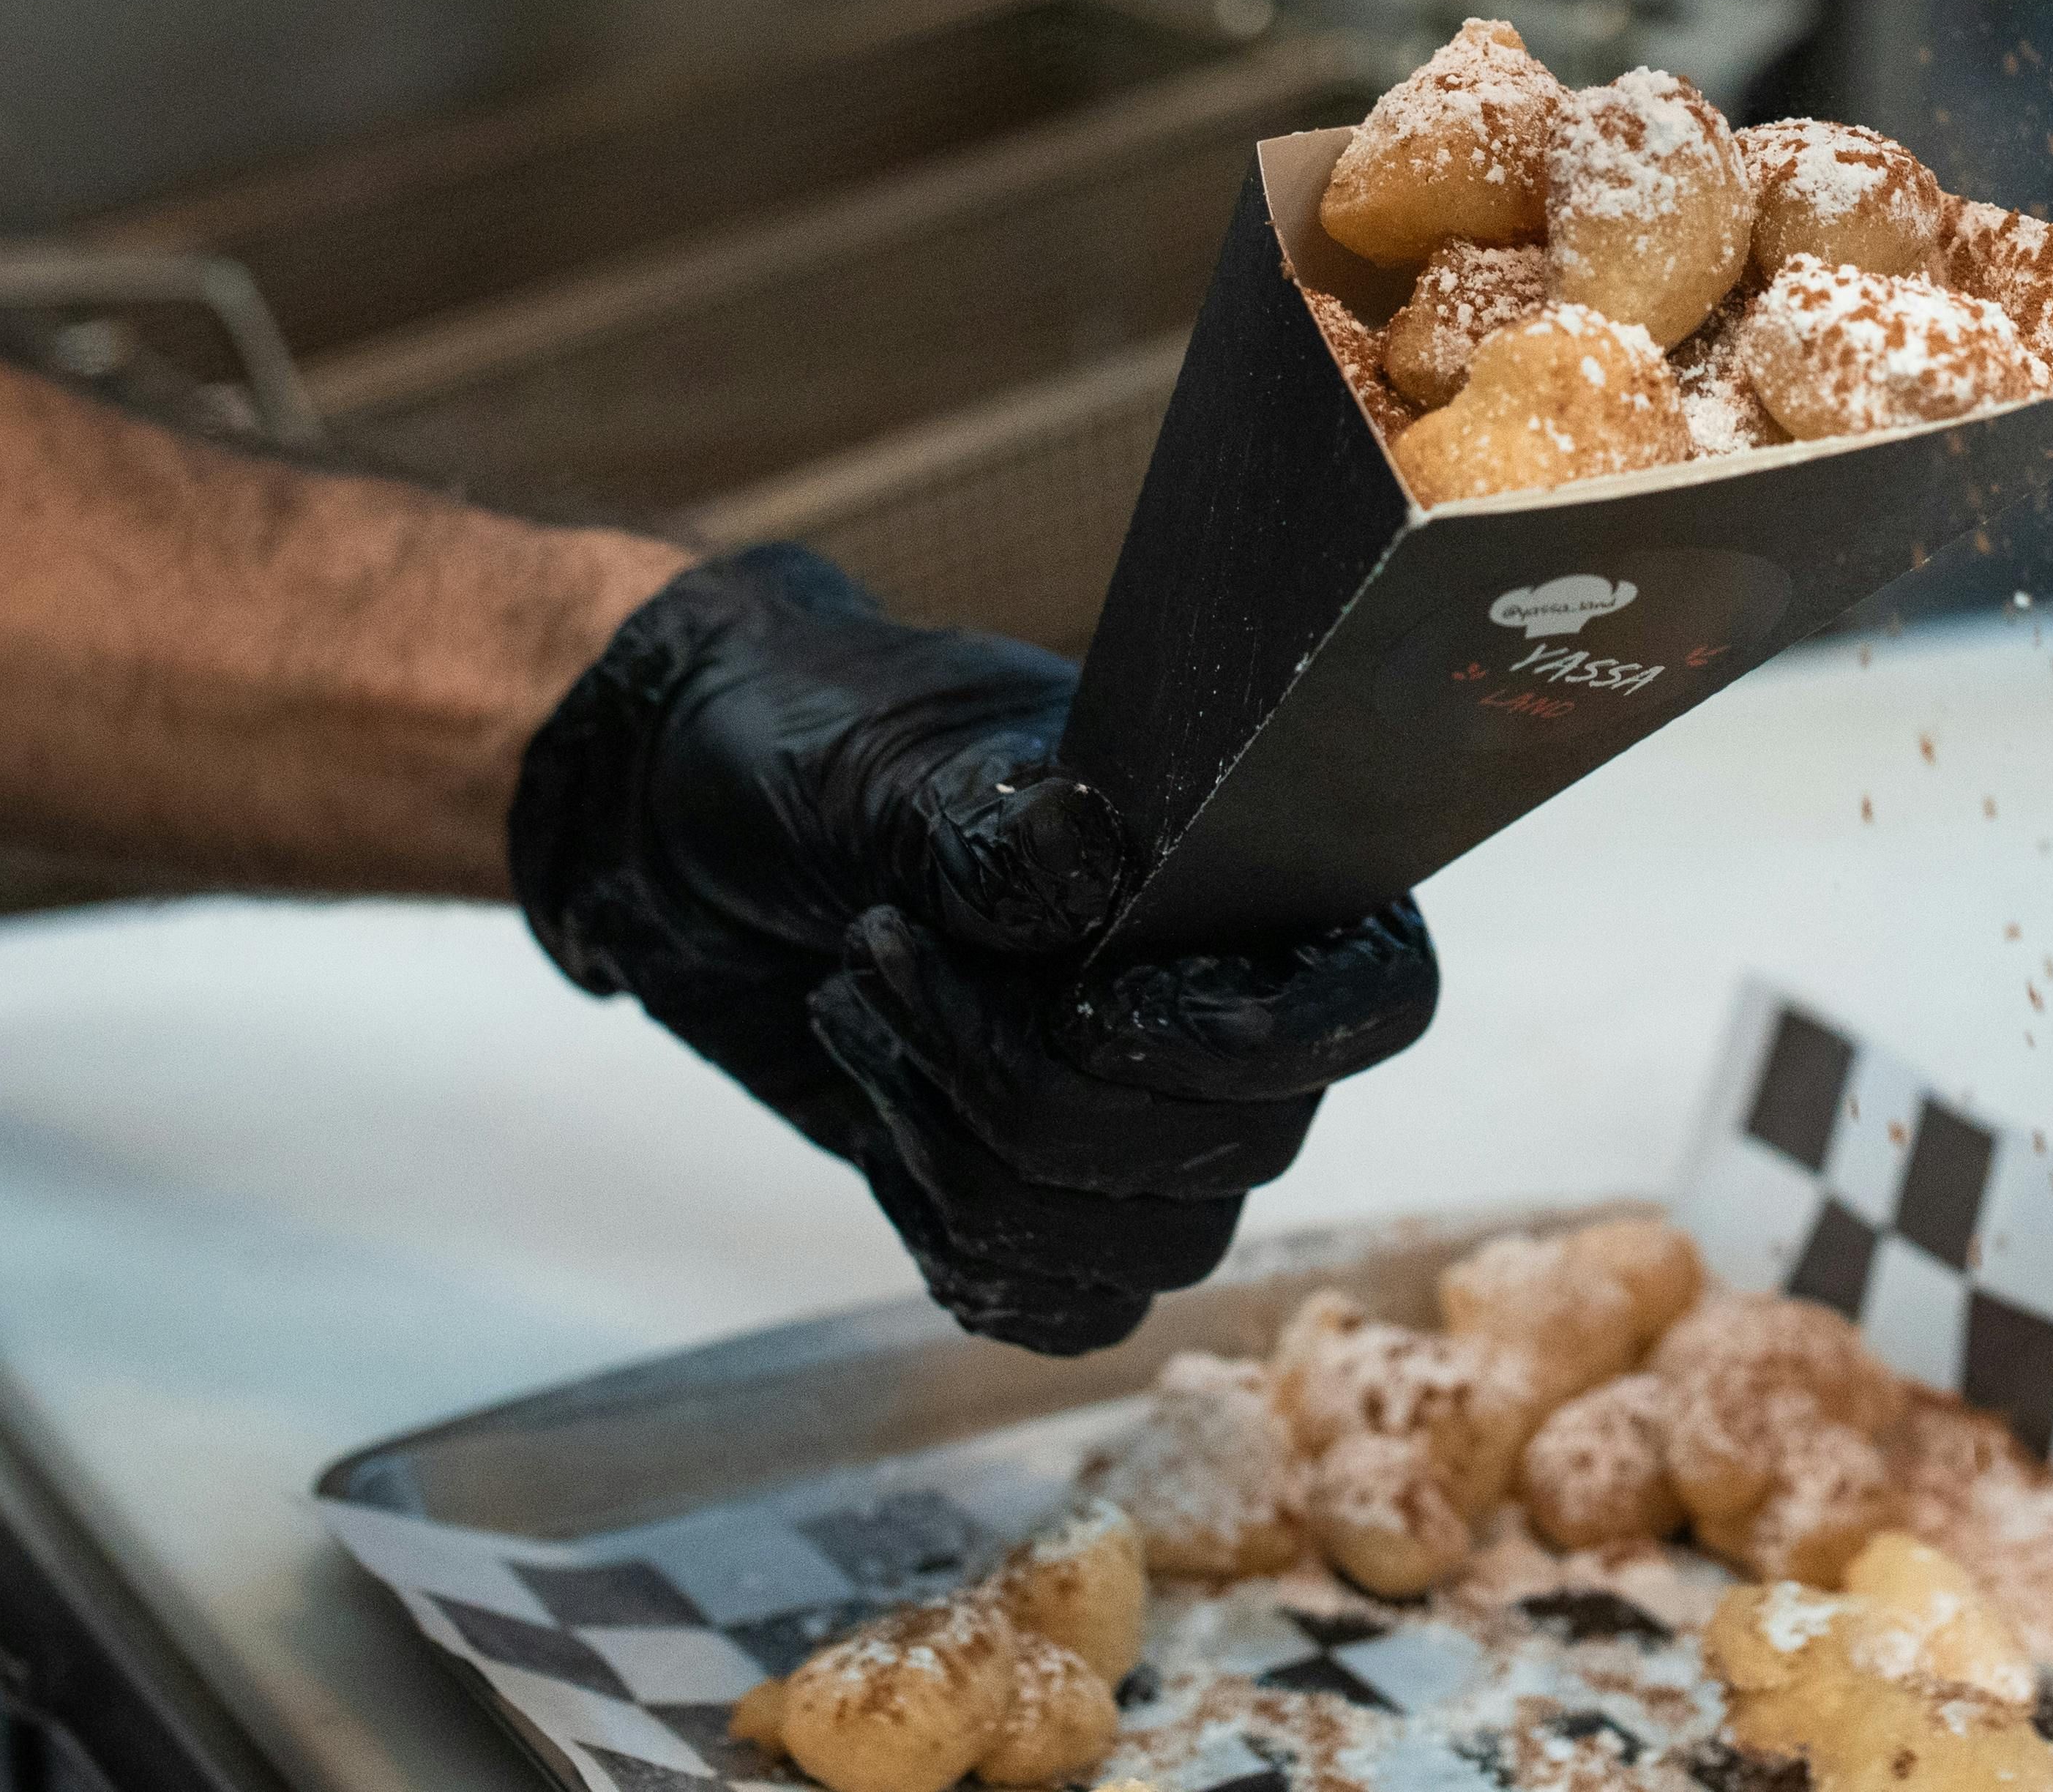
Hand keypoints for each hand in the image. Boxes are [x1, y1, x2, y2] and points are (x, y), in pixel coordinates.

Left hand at [509, 546, 1439, 1349]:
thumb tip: (1096, 869)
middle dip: (1025, 1084)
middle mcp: (1234, 1011)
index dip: (1262, 1040)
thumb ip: (992, 822)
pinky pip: (1073, 1309)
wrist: (681, 828)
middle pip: (1237, 1149)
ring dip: (966, 1157)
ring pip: (1150, 1248)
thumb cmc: (809, 743)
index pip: (1370, 1001)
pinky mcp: (1056, 1210)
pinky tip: (880, 1122)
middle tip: (876, 948)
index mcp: (1249, 870)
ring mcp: (1151, 1122)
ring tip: (857, 1012)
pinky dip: (956, 1243)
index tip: (1085, 1011)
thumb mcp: (886, 762)